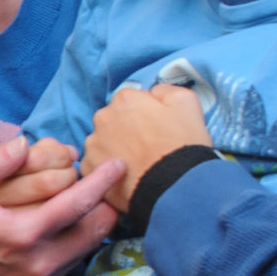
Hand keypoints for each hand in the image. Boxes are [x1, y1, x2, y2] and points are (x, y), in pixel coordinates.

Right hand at [0, 131, 123, 275]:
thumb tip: (24, 142)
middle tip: (108, 179)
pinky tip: (72, 219)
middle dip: (109, 201)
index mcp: (22, 235)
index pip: (79, 204)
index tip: (118, 163)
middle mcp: (40, 263)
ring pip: (90, 246)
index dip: (103, 181)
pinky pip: (75, 259)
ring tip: (92, 195)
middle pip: (97, 229)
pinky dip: (81, 236)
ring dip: (96, 220)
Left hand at [81, 83, 210, 205]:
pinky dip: (109, 169)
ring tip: (138, 163)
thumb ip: (165, 89)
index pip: (130, 100)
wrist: (174, 186)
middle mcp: (103, 118)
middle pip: (113, 120)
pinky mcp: (90, 170)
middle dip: (127, 130)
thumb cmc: (182, 144)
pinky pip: (97, 164)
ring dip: (116, 149)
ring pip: (103, 142)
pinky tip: (127, 175)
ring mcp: (93, 145)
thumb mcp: (186, 101)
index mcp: (125, 99)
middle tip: (147, 147)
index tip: (155, 128)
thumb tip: (153, 93)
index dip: (145, 114)